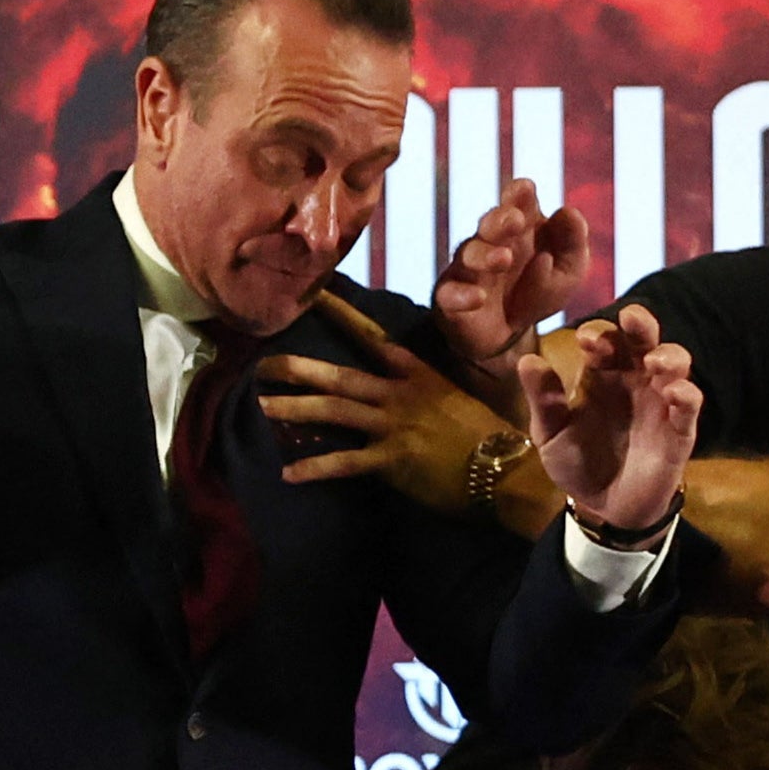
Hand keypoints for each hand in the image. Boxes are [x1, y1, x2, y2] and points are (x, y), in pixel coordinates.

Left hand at [259, 292, 518, 509]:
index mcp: (415, 374)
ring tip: (262, 406)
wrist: (507, 469)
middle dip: (297, 368)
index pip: (371, 337)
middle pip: (339, 375)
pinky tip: (288, 475)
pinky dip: (314, 468)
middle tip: (261, 364)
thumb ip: (421, 389)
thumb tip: (396, 388)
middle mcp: (400, 394)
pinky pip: (345, 462)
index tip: (313, 295)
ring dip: (295, 408)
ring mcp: (395, 425)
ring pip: (334, 411)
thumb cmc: (485, 435)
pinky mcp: (393, 460)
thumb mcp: (453, 398)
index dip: (341, 315)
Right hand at [434, 180, 591, 366]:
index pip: (516, 202)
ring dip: (486, 255)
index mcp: (519, 228)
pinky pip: (450, 294)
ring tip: (504, 259)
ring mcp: (468, 269)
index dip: (518, 194)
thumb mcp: (568, 270)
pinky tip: (478, 297)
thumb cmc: (538, 291)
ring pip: (470, 254)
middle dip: (501, 219)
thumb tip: (568, 212)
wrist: (508, 335)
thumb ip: (573, 242)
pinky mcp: (451, 299)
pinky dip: (462, 295)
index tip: (525, 189)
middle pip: (490, 223)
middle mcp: (490, 242)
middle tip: (516, 221)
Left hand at [517, 303, 699, 533]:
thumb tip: (526, 361)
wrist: (601, 507)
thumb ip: (543, 399)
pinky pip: (690, 405)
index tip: (586, 341)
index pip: (604, 339)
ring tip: (655, 362)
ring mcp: (659, 402)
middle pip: (644, 338)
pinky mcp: (679, 431)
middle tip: (631, 318)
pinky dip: (687, 394)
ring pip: (676, 363)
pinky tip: (674, 393)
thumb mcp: (550, 433)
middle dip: (641, 323)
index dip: (598, 334)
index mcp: (601, 373)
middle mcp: (633, 379)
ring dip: (669, 355)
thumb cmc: (576, 461)